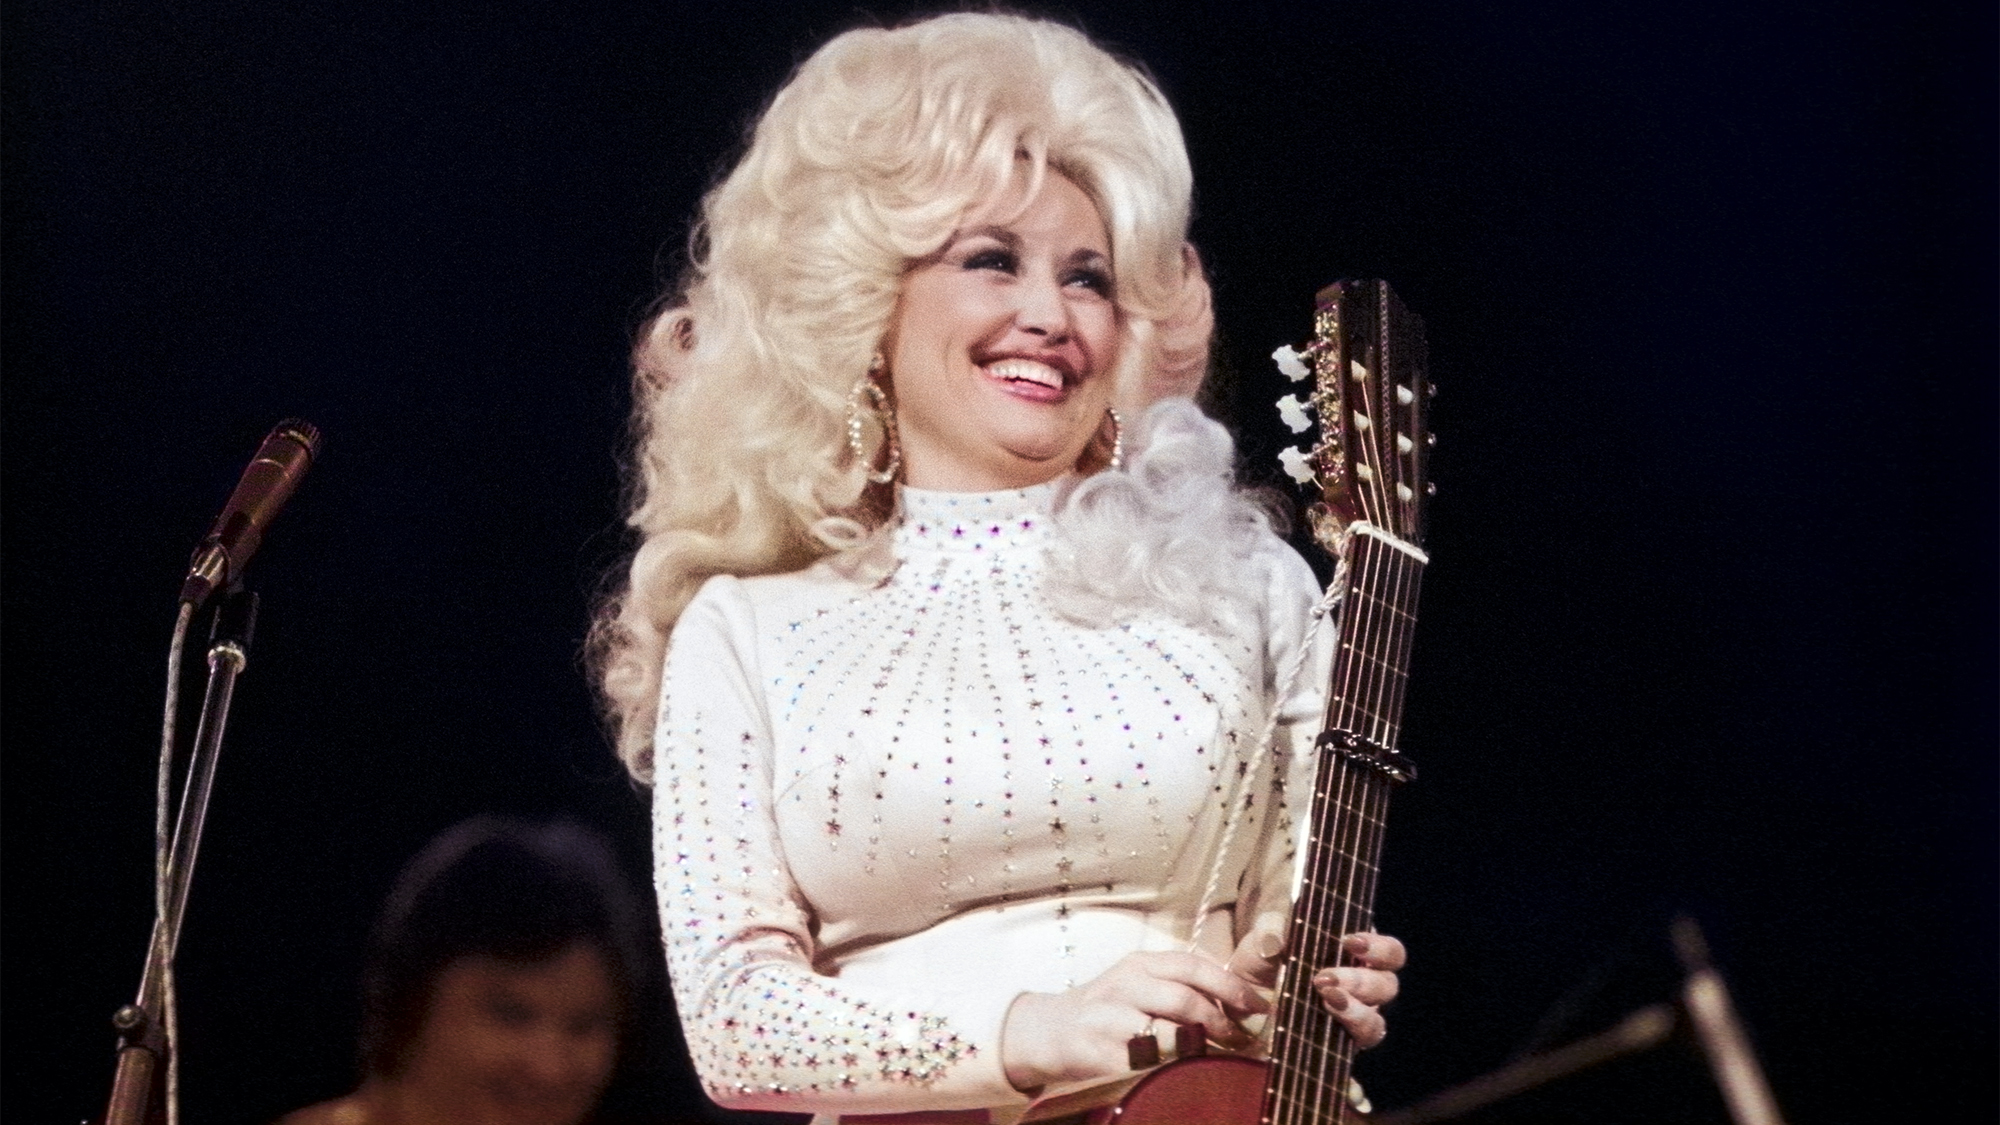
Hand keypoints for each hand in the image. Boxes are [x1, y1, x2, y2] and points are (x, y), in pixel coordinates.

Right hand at [1000, 951, 1270, 1090]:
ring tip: (1214, 1055)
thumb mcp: (1141, 982)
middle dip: (1220, 1022)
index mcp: (1140, 964)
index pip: (1193, 965)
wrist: (1051, 1029)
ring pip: (1167, 1033)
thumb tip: (1241, 1001)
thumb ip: (1182, 984)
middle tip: (1240, 1039)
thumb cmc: (1110, 1007)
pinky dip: (1170, 1068)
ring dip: (1199, 1047)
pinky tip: (1181, 1070)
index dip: (1231, 986)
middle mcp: (1124, 985)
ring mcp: (1109, 1019)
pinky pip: (1146, 1065)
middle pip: (1184, 1000)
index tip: (1258, 1006)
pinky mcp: (1099, 1053)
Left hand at [1226, 924, 1403, 1048]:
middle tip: (1325, 978)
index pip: (1388, 952)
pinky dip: (1351, 1067)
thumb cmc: (1262, 960)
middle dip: (1361, 981)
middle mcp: (1360, 990)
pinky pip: (1353, 1064)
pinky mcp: (1336, 1050)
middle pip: (1387, 986)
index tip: (1349, 942)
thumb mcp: (1261, 939)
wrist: (1240, 998)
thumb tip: (1274, 941)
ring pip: (1375, 1023)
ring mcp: (1350, 1023)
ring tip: (1326, 1002)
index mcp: (1353, 956)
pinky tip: (1340, 1060)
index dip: (1379, 948)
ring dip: (1355, 1013)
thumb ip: (1270, 930)